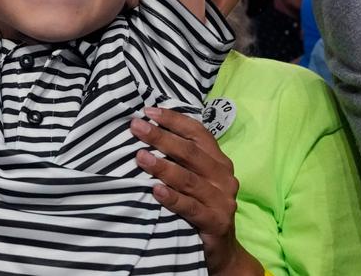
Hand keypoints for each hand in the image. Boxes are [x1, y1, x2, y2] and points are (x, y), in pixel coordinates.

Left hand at [131, 106, 261, 275]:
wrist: (222, 249)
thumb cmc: (202, 206)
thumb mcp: (196, 179)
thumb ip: (181, 159)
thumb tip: (147, 130)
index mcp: (219, 161)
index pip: (197, 133)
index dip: (174, 120)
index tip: (148, 111)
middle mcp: (223, 176)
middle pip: (190, 152)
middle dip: (161, 137)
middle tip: (136, 127)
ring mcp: (222, 200)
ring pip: (189, 179)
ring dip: (162, 167)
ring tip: (139, 156)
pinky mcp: (216, 222)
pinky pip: (191, 207)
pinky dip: (173, 198)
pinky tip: (155, 190)